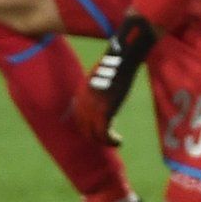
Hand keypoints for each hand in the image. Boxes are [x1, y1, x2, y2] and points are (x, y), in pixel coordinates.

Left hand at [74, 13, 157, 145]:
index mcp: (81, 93)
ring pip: (94, 134)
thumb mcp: (102, 75)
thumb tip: (105, 91)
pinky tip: (118, 141)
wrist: (122, 59)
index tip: (98, 132)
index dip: (87, 128)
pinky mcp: (105, 111)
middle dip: (94, 137)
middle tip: (107, 139)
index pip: (79, 118)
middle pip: (84, 128)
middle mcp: (83, 103)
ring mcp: (93, 108)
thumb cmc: (116, 64)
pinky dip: (111, 140)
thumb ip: (99, 86)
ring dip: (104, 141)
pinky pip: (104, 134)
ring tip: (114, 141)